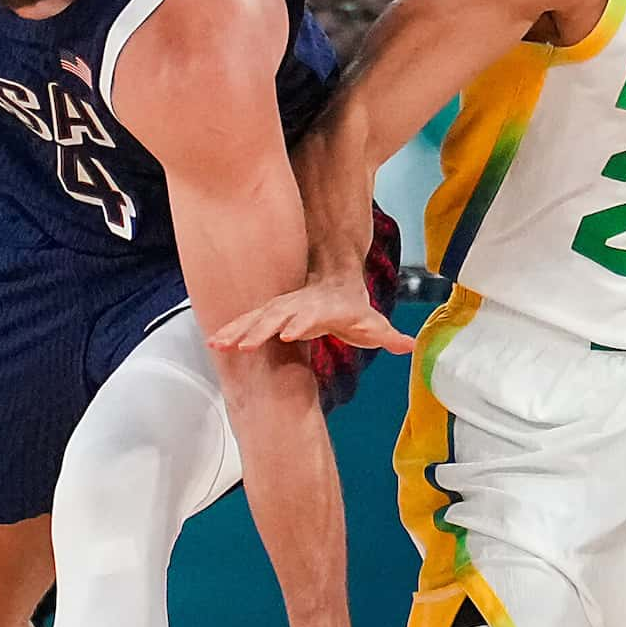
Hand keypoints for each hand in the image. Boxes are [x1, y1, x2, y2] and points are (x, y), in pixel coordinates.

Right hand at [207, 274, 416, 356]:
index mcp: (323, 308)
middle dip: (262, 328)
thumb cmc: (353, 308)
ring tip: (218, 343)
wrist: (334, 280)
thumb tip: (411, 345)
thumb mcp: (373, 322)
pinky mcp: (268, 315)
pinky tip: (214, 342)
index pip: (311, 316)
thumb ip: (389, 336)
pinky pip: (247, 322)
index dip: (302, 323)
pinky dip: (231, 330)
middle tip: (246, 343)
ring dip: (238, 330)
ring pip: (256, 318)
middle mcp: (298, 306)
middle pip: (277, 316)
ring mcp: (281, 308)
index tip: (290, 333)